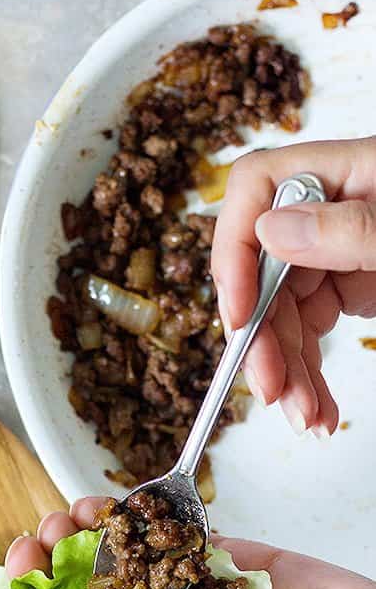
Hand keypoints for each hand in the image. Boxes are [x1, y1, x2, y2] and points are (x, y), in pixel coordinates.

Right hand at [212, 137, 375, 436]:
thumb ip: (355, 229)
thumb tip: (273, 230)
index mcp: (352, 170)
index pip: (258, 187)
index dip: (235, 249)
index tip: (238, 313)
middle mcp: (337, 208)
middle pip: (264, 267)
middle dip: (264, 337)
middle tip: (274, 392)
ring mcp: (343, 248)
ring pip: (282, 309)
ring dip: (286, 369)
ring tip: (305, 418)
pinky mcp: (353, 285)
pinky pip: (309, 329)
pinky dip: (308, 372)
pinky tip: (316, 405)